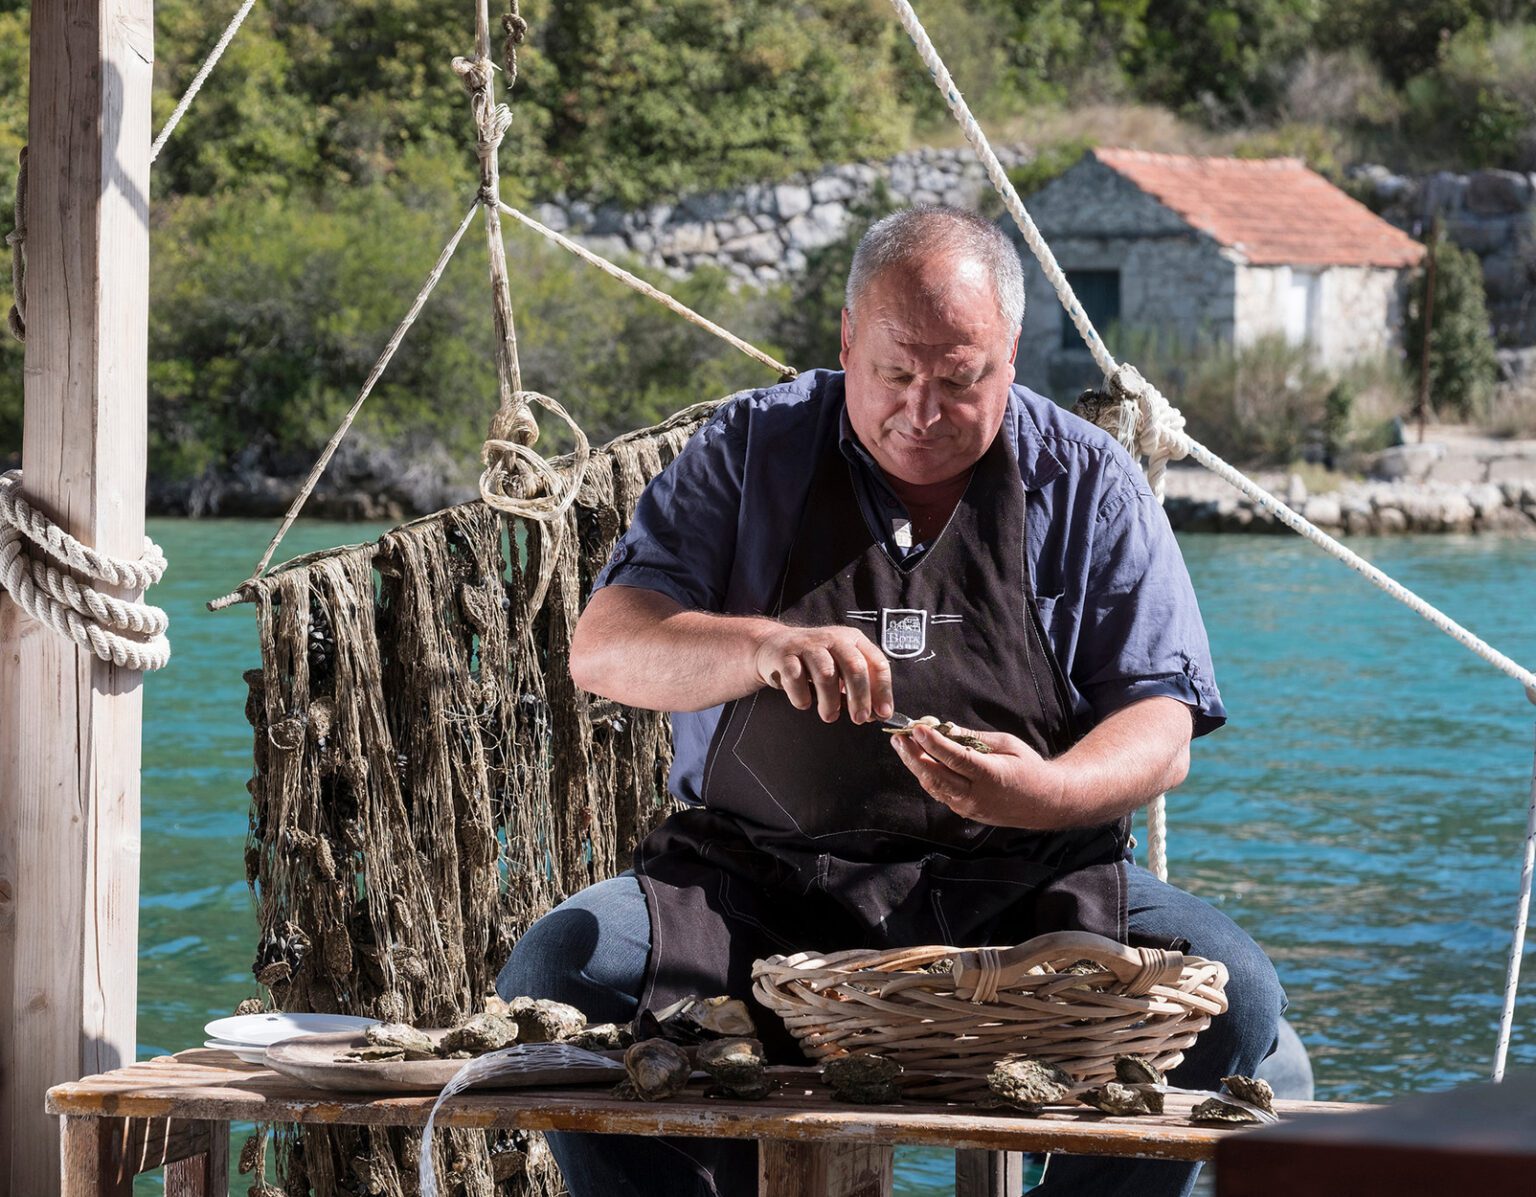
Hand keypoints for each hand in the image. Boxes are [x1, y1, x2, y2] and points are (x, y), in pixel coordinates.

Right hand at [751, 624, 892, 723]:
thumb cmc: (814, 661)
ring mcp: (808, 645)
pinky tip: (804, 702)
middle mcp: (833, 638)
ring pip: (826, 674)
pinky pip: (796, 679)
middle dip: (860, 697)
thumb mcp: (840, 667)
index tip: (883, 713)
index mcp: (853, 640)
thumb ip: (859, 687)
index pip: (877, 663)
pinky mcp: (785, 655)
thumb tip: (875, 713)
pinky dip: (801, 696)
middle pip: (855, 666)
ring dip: (830, 701)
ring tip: (829, 715)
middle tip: (859, 718)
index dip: (883, 690)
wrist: (774, 646)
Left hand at [889, 723, 1067, 828]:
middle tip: (899, 737)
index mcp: (990, 775)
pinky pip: (941, 793)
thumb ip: (975, 738)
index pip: (955, 758)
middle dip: (914, 755)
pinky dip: (927, 777)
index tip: (917, 728)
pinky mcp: (965, 811)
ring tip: (902, 747)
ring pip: (934, 787)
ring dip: (916, 766)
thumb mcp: (1006, 744)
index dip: (933, 743)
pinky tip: (918, 761)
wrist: (1045, 802)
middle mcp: (977, 795)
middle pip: (936, 776)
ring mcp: (969, 807)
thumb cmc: (1029, 767)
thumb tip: (946, 728)